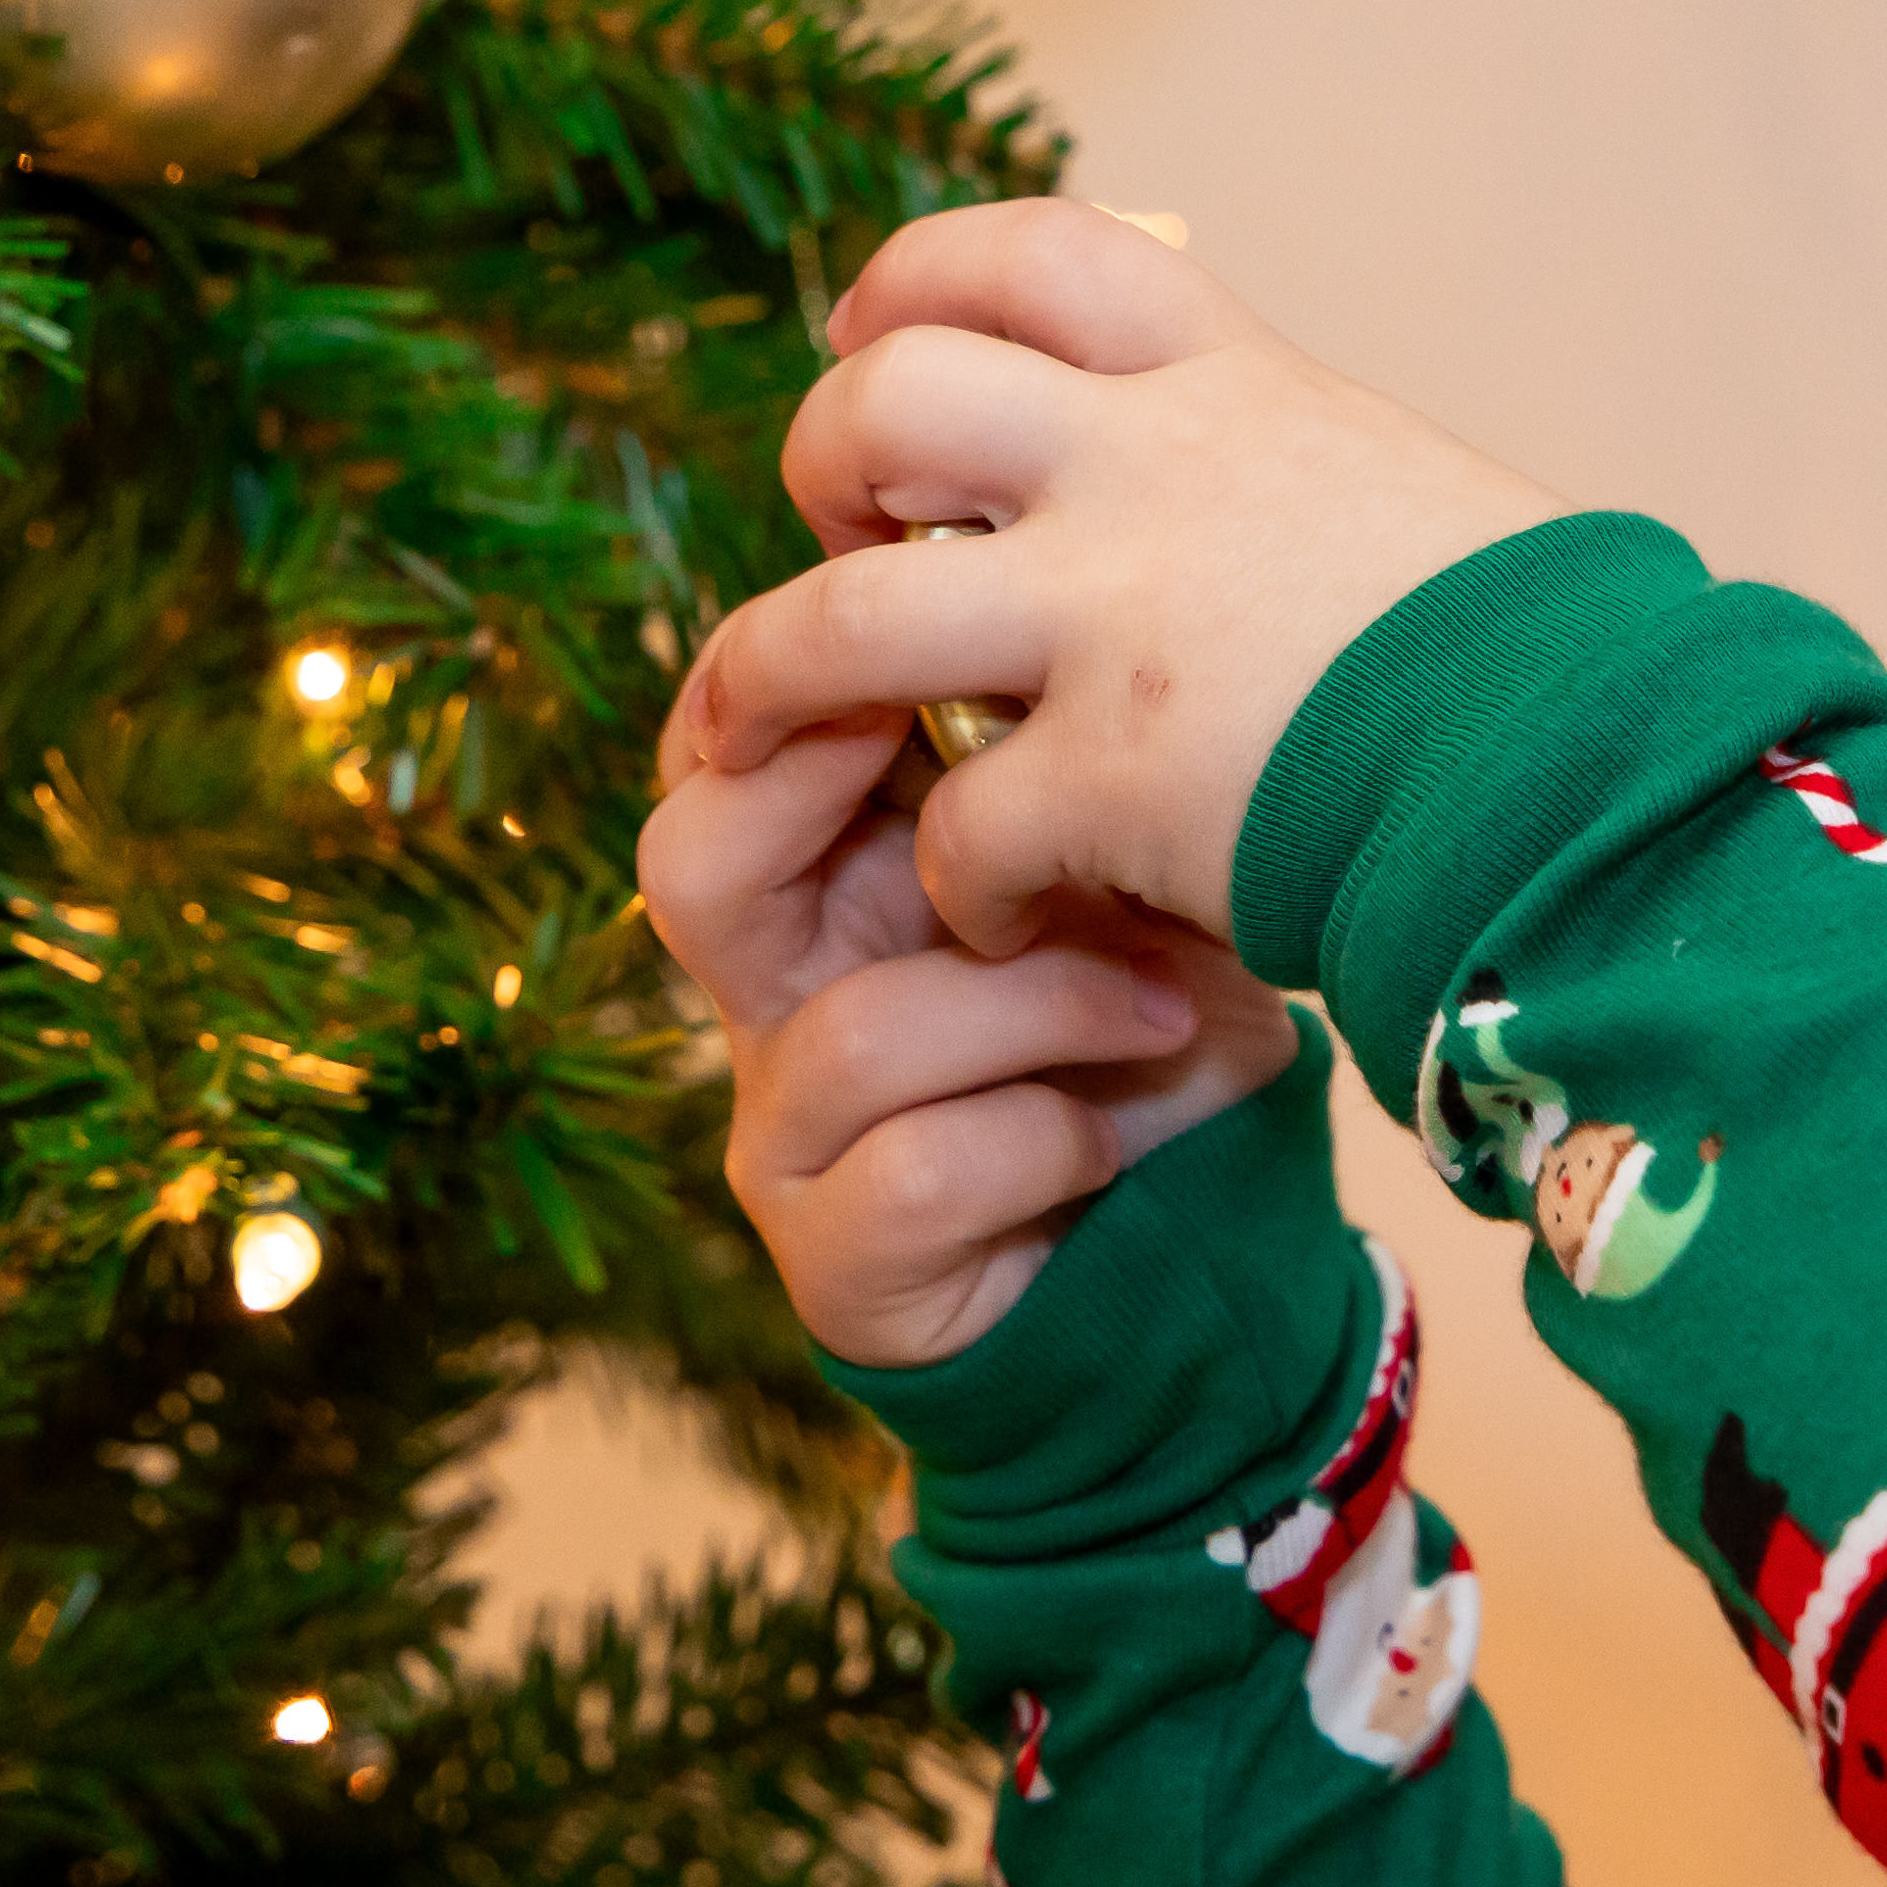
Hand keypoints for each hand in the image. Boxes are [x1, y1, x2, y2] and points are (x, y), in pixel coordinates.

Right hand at [642, 692, 1306, 1368]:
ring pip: (856, 1034)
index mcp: (822, 881)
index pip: (721, 747)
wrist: (1198, 1239)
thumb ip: (1075, 777)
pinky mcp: (837, 1264)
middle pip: (688, 862)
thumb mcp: (1134, 879)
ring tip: (1165, 1005)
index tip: (934, 621)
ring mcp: (786, 1135)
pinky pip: (920, 1170)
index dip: (792, 674)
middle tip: (984, 779)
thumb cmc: (1155, 1030)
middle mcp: (776, 998)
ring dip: (1040, 1010)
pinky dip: (1051, 1137)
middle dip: (820, 797)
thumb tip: (1075, 640)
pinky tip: (1120, 1134)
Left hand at [671, 203, 1563, 959]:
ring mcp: (1117, 621)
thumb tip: (1171, 455)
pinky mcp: (1113, 778)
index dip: (909, 284)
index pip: (1026, 253)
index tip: (866, 337)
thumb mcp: (1383, 480)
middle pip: (885, 400)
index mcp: (1227, 382)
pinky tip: (1002, 915)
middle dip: (819, 470)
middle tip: (844, 548)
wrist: (1605, 770)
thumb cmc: (1531, 651)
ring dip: (775, 685)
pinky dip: (956, 886)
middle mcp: (1149, 474)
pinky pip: (956, 827)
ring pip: (839, 618)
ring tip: (781, 743)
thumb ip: (1256, 458)